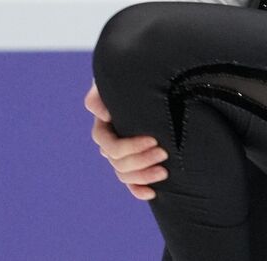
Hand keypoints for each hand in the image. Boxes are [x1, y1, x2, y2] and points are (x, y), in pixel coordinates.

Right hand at [85, 81, 168, 199]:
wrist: (155, 80)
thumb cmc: (135, 74)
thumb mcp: (119, 76)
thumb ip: (103, 92)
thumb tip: (102, 115)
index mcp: (104, 125)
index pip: (109, 145)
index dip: (129, 146)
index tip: (153, 138)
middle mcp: (111, 141)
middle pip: (117, 162)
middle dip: (141, 160)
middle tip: (164, 152)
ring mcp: (122, 153)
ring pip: (123, 174)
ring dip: (142, 175)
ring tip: (164, 171)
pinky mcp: (136, 161)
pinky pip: (130, 182)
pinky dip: (138, 189)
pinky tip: (152, 192)